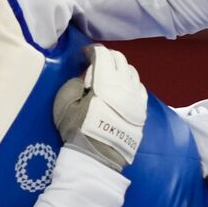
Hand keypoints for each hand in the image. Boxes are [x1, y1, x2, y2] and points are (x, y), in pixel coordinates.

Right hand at [53, 45, 148, 172]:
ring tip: (110, 76)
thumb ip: (74, 83)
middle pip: (120, 59)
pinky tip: (123, 89)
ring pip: (132, 71)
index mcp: (105, 79)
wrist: (99, 156)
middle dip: (107, 56)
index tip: (85, 54)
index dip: (92, 50)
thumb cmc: (78, 129)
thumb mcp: (64, 103)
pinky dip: (130, 82)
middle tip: (96, 62)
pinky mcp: (143, 109)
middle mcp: (125, 83)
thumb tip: (86, 76)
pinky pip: (139, 87)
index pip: (103, 54)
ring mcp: (136, 96)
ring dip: (120, 68)